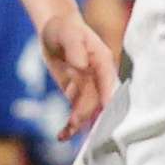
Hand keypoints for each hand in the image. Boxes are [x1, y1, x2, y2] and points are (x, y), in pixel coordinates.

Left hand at [36, 3, 118, 131]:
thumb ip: (75, 47)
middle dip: (89, 114)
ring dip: (79, 123)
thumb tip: (81, 65)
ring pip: (88, 110)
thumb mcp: (67, 33)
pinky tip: (62, 136)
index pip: (109, 81)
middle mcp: (99, 77)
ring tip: (65, 133)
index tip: (106, 112)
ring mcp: (89, 87)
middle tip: (76, 124)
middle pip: (98, 100)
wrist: (55, 30)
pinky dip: (70, 125)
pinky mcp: (77, 95)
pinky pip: (76, 112)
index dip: (108, 97)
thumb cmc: (64, 28)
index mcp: (103, 61)